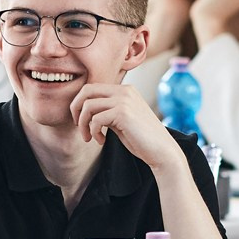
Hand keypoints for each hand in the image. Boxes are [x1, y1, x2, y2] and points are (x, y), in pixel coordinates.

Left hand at [70, 82, 186, 171]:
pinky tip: (101, 141)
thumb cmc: (141, 138)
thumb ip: (107, 110)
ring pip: (88, 105)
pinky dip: (93, 132)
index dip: (80, 104)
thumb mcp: (121, 119)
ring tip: (89, 138)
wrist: (162, 150)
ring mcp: (124, 100)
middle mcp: (125, 91)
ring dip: (83, 124)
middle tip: (78, 126)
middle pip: (86, 90)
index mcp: (125, 90)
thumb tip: (84, 109)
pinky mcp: (123, 113)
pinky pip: (96, 119)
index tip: (81, 121)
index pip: (92, 87)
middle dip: (76, 109)